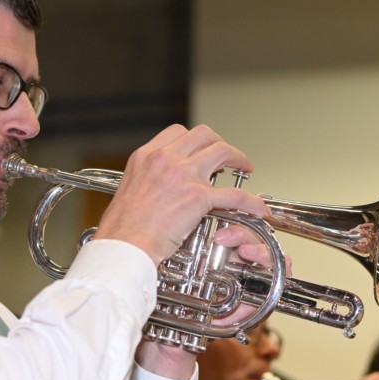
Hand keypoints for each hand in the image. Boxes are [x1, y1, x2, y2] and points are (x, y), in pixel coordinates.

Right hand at [95, 124, 267, 264]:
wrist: (123, 246)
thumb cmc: (121, 230)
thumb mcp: (128, 191)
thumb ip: (147, 182)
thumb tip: (159, 190)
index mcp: (146, 156)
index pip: (177, 133)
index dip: (194, 141)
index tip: (201, 151)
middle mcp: (165, 159)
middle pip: (203, 135)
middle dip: (219, 143)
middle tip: (226, 157)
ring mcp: (183, 175)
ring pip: (222, 152)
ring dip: (239, 158)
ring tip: (245, 169)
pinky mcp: (198, 197)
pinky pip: (234, 194)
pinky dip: (250, 201)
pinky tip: (257, 209)